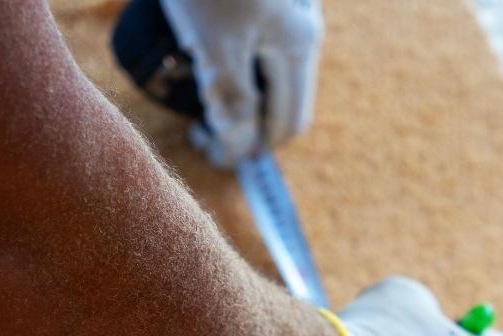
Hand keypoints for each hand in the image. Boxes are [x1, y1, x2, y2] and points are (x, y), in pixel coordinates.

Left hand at [159, 0, 322, 165]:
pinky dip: (237, 70)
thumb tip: (240, 155)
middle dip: (244, 124)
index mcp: (300, 45)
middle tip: (200, 129)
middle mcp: (302, 28)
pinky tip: (210, 65)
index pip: (289, 123)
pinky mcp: (264, 3)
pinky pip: (259, 52)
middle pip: (280, 101)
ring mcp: (287, 13)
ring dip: (240, 99)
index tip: (209, 147)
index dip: (253, 148)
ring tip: (202, 99)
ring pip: (268, 77)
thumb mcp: (215, 49)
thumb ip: (232, 105)